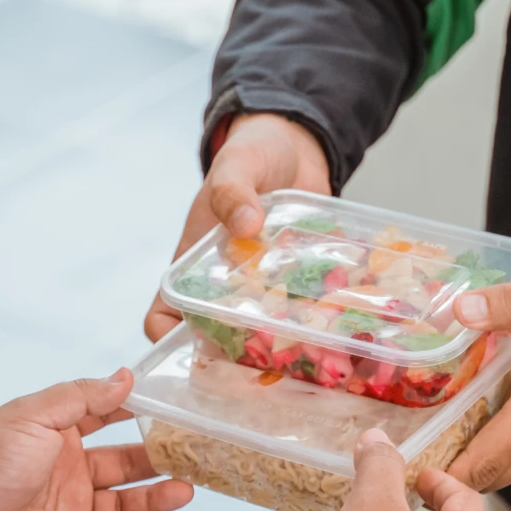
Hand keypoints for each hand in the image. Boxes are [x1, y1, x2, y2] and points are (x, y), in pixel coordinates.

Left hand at [0, 372, 192, 510]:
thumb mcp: (33, 416)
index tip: (171, 404)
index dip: (137, 411)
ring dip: (156, 499)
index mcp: (57, 436)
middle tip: (192, 453)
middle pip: (126, 465)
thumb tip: (124, 377)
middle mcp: (68, 472)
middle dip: (158, 459)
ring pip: (127, 505)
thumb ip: (81, 397)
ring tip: (184, 490)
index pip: (106, 418)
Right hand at [145, 112, 330, 340]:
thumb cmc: (252, 153)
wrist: (296, 144)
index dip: (168, 340)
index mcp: (194, 264)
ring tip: (309, 354)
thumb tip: (244, 224)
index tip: (194, 351)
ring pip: (266, 330)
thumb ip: (232, 190)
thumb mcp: (236, 165)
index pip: (164, 315)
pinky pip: (308, 307)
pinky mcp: (300, 280)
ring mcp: (266, 285)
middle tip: (264, 365)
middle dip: (235, 356)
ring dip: (284, 343)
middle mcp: (227, 283)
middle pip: (218, 336)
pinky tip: (345, 324)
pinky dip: (323, 316)